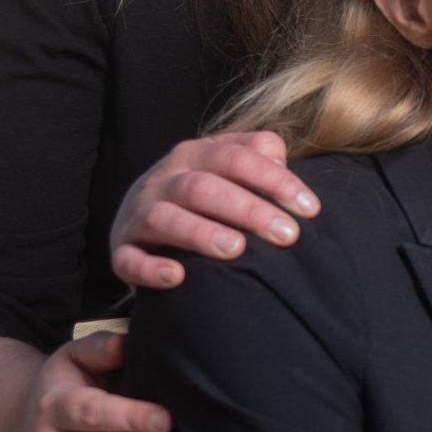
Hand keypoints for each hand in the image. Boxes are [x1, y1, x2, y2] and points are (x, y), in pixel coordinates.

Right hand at [110, 131, 315, 288]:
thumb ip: (258, 156)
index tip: (310, 209)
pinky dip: (150, 268)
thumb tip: (281, 161)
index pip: (238, 158)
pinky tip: (178, 276)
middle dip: (249, 210)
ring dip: (201, 233)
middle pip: (204, 188)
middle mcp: (163, 179)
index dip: (276, 181)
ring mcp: (138, 214)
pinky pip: (129, 259)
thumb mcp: (230, 167)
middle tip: (287, 235)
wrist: (141, 215)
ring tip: (237, 249)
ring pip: (165, 217)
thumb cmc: (205, 193)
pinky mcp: (121, 250)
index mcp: (195, 154)